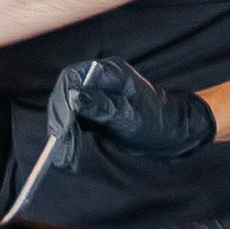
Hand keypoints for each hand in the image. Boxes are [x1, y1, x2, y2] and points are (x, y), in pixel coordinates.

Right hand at [46, 59, 213, 170]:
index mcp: (110, 72)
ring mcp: (94, 93)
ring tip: (65, 157)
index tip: (60, 130)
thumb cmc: (157, 122)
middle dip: (60, 121)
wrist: (170, 133)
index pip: (72, 78)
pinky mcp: (91, 108)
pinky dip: (68, 135)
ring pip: (65, 107)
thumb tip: (73, 97)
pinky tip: (68, 152)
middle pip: (65, 93)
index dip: (62, 102)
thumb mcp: (130, 117)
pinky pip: (72, 119)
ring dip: (61, 131)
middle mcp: (98, 78)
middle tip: (60, 148)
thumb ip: (102, 106)